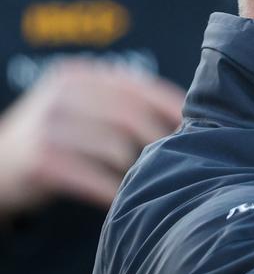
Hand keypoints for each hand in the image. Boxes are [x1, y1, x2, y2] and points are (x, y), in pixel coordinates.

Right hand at [0, 59, 183, 215]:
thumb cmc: (55, 138)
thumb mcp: (80, 107)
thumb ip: (121, 103)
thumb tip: (185, 116)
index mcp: (79, 75)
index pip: (138, 86)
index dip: (171, 106)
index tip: (194, 124)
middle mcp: (62, 94)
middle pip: (131, 116)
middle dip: (159, 139)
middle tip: (174, 158)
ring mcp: (49, 125)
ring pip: (117, 149)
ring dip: (135, 168)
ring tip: (141, 179)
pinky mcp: (41, 160)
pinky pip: (95, 177)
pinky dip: (113, 190)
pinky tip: (120, 198)